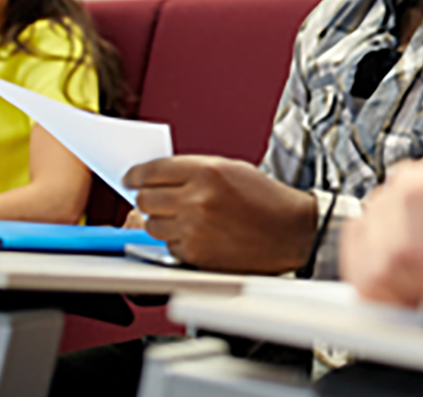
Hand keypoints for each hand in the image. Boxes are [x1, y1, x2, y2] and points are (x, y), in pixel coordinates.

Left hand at [123, 156, 317, 273]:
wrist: (292, 231)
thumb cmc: (266, 199)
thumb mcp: (232, 169)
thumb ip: (193, 170)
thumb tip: (155, 178)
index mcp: (207, 171)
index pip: (151, 170)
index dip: (135, 175)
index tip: (130, 178)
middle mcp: (198, 199)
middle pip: (144, 198)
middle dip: (147, 198)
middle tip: (157, 199)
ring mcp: (195, 229)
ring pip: (150, 224)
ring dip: (161, 220)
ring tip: (184, 217)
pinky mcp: (196, 254)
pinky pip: (167, 245)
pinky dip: (176, 240)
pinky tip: (199, 234)